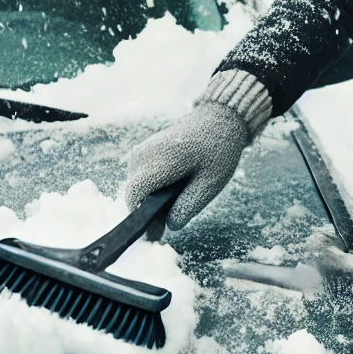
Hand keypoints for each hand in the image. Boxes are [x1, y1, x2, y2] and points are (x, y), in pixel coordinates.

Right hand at [125, 101, 250, 231]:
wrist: (218, 120)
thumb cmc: (218, 151)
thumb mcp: (210, 183)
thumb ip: (188, 206)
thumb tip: (169, 226)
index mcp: (160, 160)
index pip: (135, 195)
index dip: (142, 218)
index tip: (156, 233)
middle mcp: (143, 154)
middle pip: (134, 193)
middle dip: (148, 210)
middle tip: (172, 219)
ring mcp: (140, 150)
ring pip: (135, 185)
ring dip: (150, 197)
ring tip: (176, 200)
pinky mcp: (142, 150)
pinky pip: (139, 176)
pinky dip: (152, 186)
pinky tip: (173, 187)